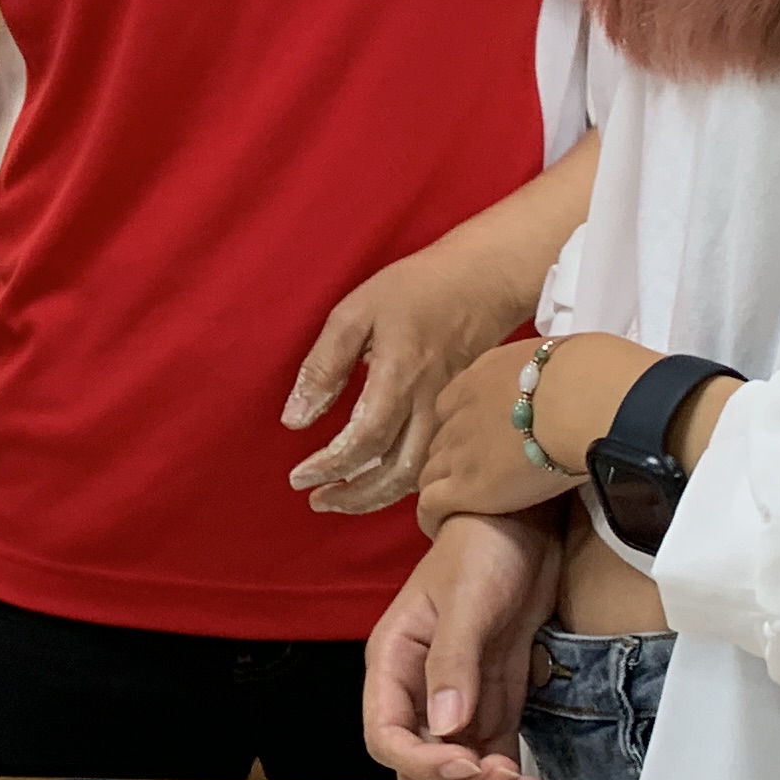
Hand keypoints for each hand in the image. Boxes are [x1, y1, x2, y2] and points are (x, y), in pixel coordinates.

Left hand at [284, 239, 536, 514]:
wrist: (484, 280)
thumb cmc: (415, 290)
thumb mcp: (355, 313)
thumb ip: (323, 366)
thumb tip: (295, 418)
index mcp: (401, 376)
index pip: (365, 439)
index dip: (331, 465)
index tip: (300, 477)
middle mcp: (432, 403)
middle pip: (397, 473)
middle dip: (354, 497)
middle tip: (316, 500)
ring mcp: (453, 412)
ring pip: (419, 476)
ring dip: (378, 497)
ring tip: (339, 498)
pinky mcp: (463, 415)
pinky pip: (434, 462)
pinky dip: (403, 483)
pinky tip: (377, 480)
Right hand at [365, 510, 563, 779]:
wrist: (525, 526)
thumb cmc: (482, 547)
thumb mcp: (466, 601)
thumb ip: (453, 662)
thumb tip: (446, 726)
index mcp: (393, 663)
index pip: (386, 735)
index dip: (419, 762)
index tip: (463, 765)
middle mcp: (418, 690)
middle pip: (418, 769)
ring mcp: (457, 702)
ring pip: (456, 774)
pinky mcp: (493, 706)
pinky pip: (492, 760)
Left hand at [416, 331, 656, 534]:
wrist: (584, 402)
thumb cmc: (587, 374)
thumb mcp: (555, 359)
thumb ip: (542, 376)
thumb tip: (560, 382)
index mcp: (478, 378)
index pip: (451, 405)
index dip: (462, 424)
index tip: (481, 438)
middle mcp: (459, 414)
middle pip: (442, 440)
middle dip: (454, 456)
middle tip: (479, 475)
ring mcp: (458, 452)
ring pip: (431, 472)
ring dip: (443, 486)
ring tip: (461, 505)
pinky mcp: (465, 488)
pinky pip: (431, 505)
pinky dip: (432, 516)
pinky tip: (441, 526)